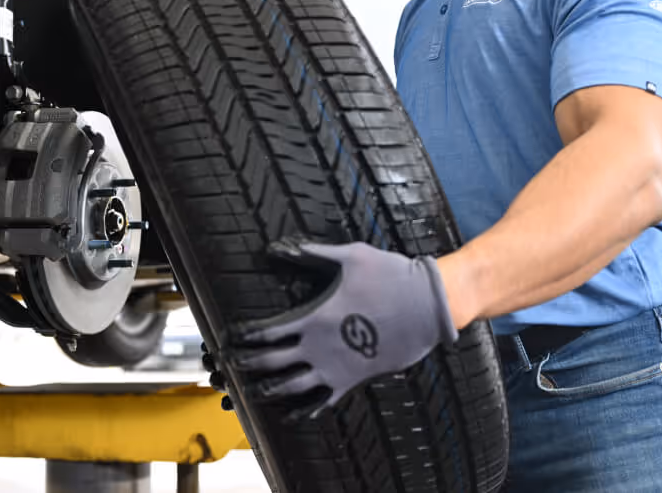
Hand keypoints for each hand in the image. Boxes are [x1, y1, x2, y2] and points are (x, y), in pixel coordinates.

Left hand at [224, 239, 458, 418]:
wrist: (428, 305)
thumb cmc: (390, 275)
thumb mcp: (350, 256)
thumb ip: (313, 253)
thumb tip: (279, 247)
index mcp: (314, 318)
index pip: (269, 332)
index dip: (247, 337)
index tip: (235, 338)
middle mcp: (319, 348)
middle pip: (273, 363)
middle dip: (249, 365)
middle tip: (233, 365)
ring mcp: (336, 368)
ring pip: (293, 388)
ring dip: (270, 391)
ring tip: (254, 392)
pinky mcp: (354, 380)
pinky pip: (324, 401)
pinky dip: (306, 409)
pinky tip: (296, 413)